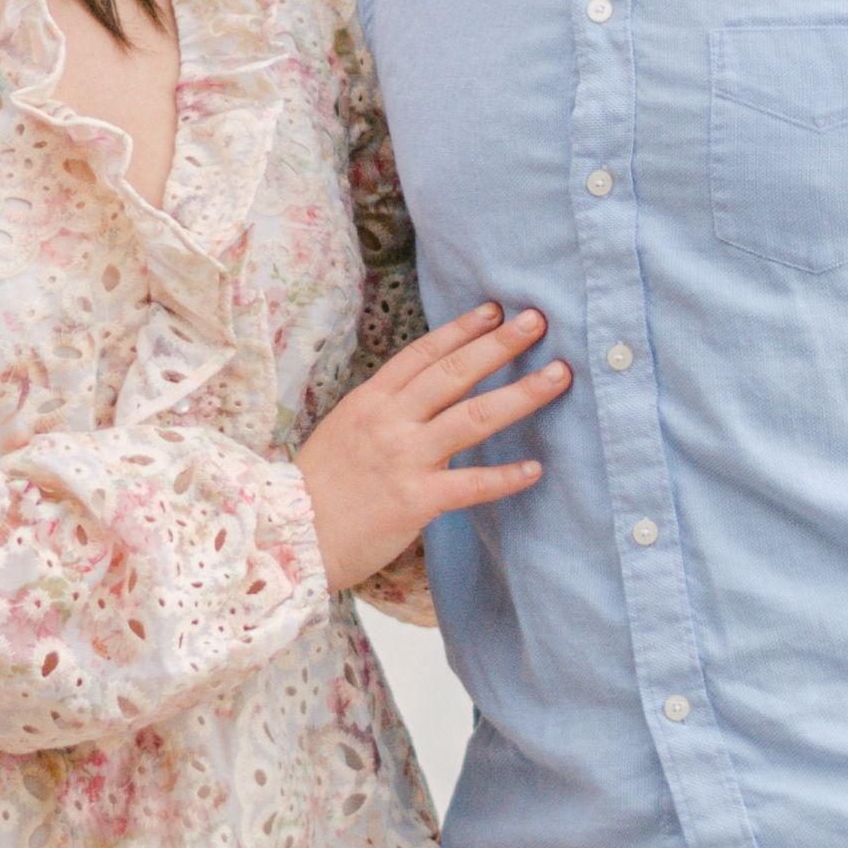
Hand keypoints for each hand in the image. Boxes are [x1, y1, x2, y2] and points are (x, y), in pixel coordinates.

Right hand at [302, 302, 569, 595]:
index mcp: (370, 401)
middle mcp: (391, 421)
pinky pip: (471, 484)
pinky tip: (536, 469)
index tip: (494, 310)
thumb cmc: (316, 488)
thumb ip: (383, 411)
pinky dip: (505, 477)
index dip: (461, 329)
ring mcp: (405, 458)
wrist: (289, 536)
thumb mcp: (343, 431)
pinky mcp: (417, 500)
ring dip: (521, 394)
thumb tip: (423, 397)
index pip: (423, 354)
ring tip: (558, 376)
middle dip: (500, 344)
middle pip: (455, 373)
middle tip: (537, 321)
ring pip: (474, 417)